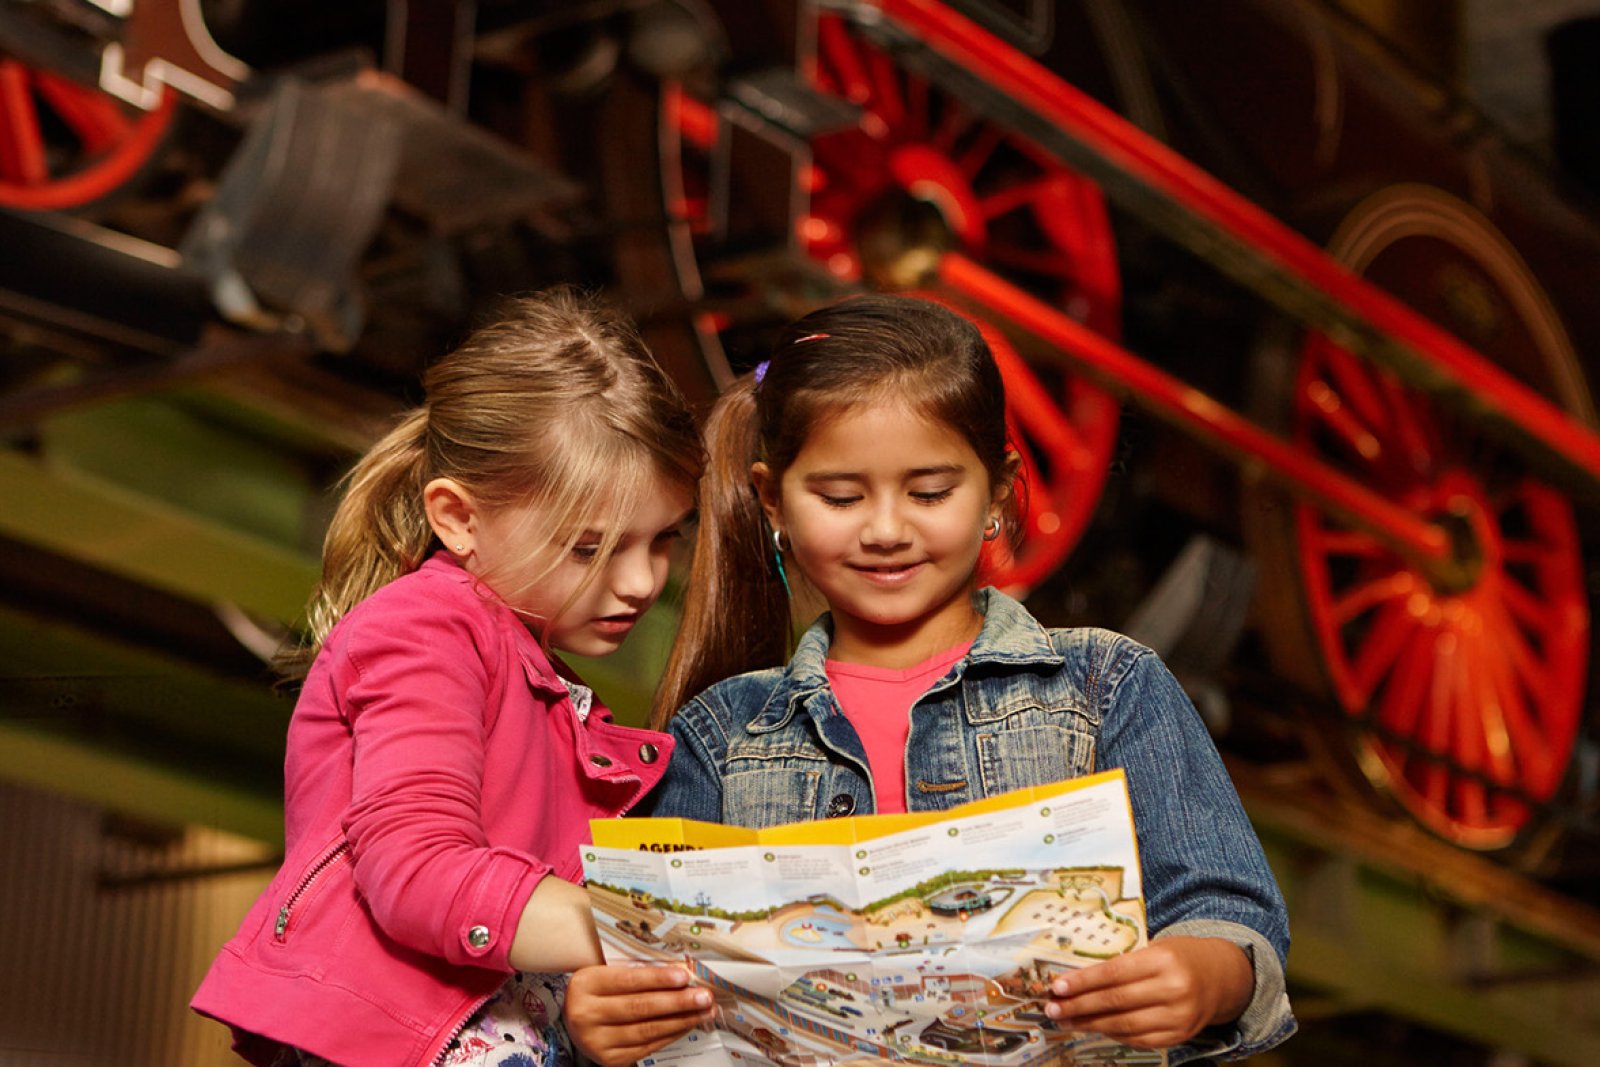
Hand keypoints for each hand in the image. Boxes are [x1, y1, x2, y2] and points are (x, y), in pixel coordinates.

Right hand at [564, 964, 715, 1066]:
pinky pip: (647, 1046)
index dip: (658, 979)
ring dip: (681, 1020)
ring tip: (703, 1011)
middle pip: (639, 1007)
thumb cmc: (598, 991)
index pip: (627, 980)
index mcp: (586, 985)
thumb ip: (636, 972)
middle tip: (703, 996)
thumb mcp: (606, 973)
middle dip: (677, 1002)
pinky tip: (687, 1024)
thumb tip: (680, 975)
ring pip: (647, 1030)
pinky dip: (671, 1034)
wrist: (575, 1020)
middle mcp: (586, 1015)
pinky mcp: (609, 1058)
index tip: (684, 976)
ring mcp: (596, 1041)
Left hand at [1043, 936, 1251, 1048]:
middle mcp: (1173, 989)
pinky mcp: (1180, 1035)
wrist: (1221, 976)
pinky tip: (1094, 1028)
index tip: (1057, 987)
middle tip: (1053, 1009)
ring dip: (1090, 1024)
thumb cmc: (1178, 956)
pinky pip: (1138, 1038)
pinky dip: (1113, 1034)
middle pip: (1115, 1001)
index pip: (1114, 973)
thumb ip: (1123, 964)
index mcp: (1163, 960)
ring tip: (1067, 1021)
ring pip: (1124, 1024)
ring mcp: (1178, 1016)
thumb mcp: (1154, 948)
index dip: (1083, 982)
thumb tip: (1077, 979)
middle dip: (1079, 1006)